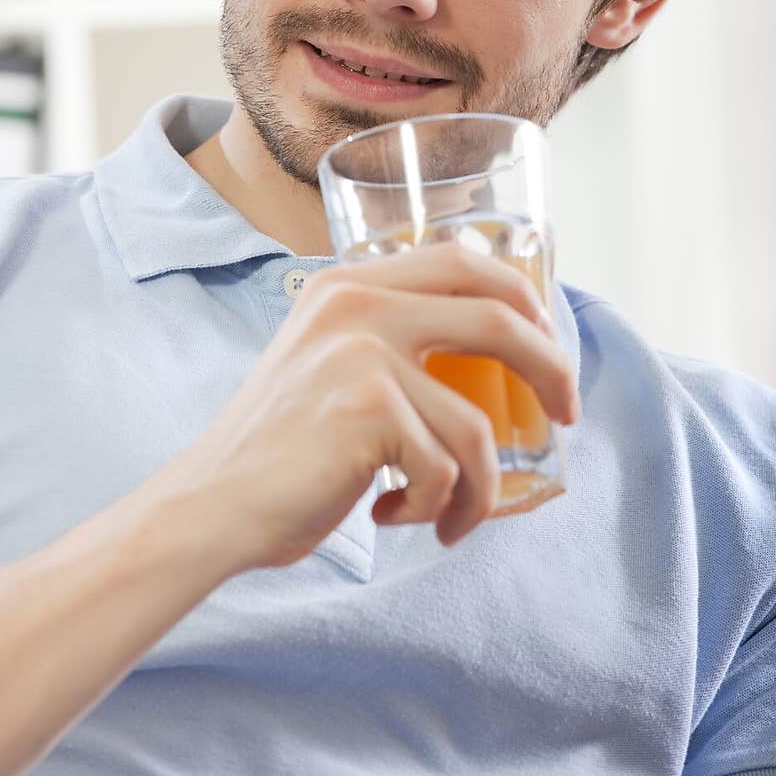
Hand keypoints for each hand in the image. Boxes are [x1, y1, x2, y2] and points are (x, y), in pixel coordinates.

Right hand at [173, 241, 579, 570]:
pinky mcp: (368, 409)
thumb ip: (388, 344)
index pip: (461, 260)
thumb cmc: (277, 453)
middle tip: (566, 414)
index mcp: (348, 284)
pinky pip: (448, 470)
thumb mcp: (327, 366)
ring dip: (478, 487)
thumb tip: (492, 366)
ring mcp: (362, 352)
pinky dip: (435, 509)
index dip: (523, 298)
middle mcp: (357, 303)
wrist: (211, 505)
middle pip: (499, 318)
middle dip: (552, 369)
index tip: (547, 342)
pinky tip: (390, 514)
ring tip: (442, 515)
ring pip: (477, 425)